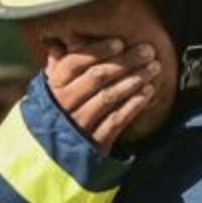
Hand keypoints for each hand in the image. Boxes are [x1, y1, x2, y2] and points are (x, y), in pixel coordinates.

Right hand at [44, 39, 159, 151]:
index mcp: (53, 88)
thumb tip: (58, 44)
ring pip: (109, 96)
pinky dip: (134, 104)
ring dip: (134, 80)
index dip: (98, 51)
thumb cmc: (53, 117)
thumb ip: (55, 69)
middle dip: (125, 62)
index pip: (74, 63)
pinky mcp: (94, 142)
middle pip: (96, 77)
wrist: (50, 160)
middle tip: (147, 51)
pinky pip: (117, 120)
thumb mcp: (47, 92)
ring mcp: (80, 124)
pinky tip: (148, 92)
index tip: (120, 42)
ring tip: (153, 68)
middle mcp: (65, 104)